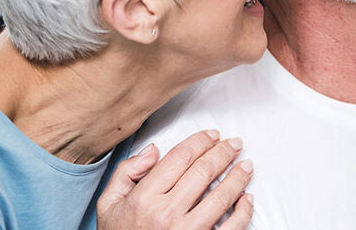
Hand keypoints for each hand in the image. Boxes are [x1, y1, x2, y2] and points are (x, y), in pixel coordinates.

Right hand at [97, 130, 253, 229]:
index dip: (201, 141)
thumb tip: (153, 150)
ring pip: (222, 196)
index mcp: (144, 199)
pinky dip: (243, 211)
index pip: (180, 157)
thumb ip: (126, 172)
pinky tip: (246, 198)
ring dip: (238, 176)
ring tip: (245, 165)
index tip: (212, 135)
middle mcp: (166, 214)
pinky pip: (231, 227)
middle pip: (204, 171)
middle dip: (224, 152)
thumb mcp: (109, 204)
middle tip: (234, 144)